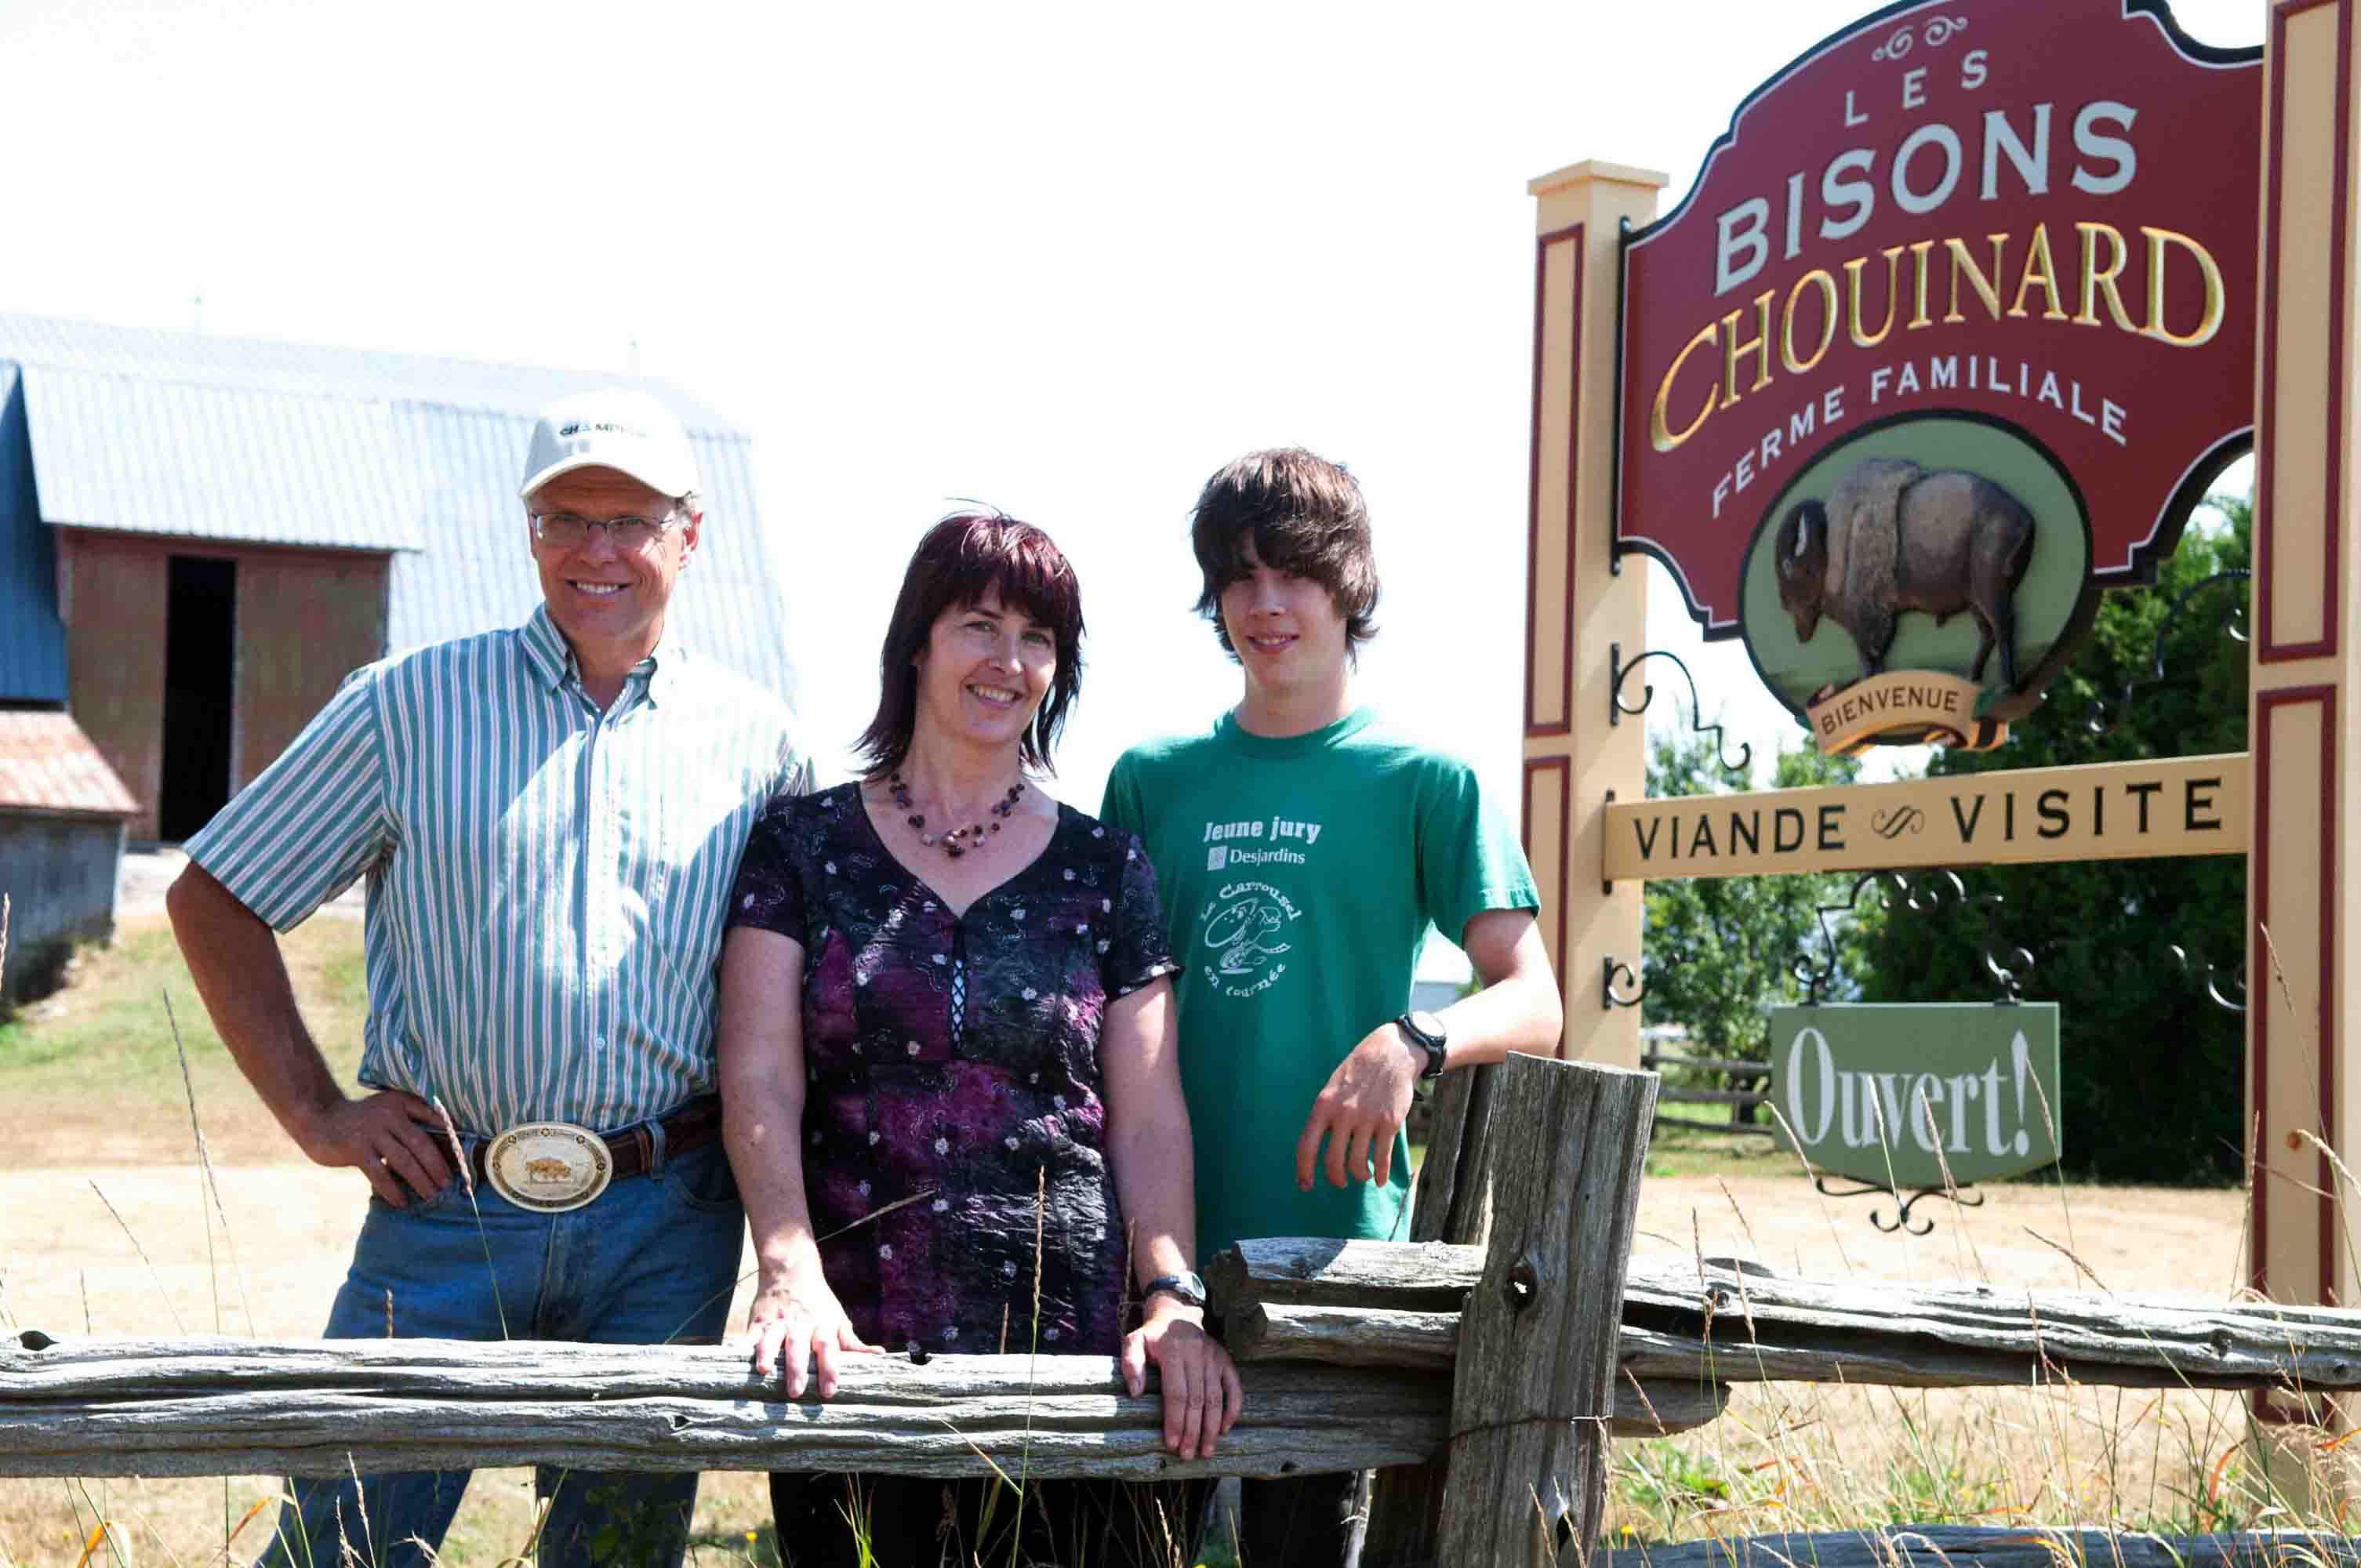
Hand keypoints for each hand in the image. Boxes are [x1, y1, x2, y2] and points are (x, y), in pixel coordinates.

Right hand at [298, 1090, 451, 1206]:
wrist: (319, 1118)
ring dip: (420, 1181)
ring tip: (431, 1196)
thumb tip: (436, 1152)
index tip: (462, 1158)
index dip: (449, 1138)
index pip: (432, 1118)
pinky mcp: (356, 1149)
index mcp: (400, 1102)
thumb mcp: (386, 1110)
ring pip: (404, 1161)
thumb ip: (408, 1122)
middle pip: (421, 1144)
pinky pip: (379, 1173)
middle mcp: (389, 1114)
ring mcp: (371, 1132)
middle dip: (437, 1167)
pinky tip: (402, 1202)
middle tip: (449, 1185)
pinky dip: (392, 1190)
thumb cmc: (360, 1120)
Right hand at [745, 1267, 880, 1398]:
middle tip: (796, 1392)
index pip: (829, 1347)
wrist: (791, 1269)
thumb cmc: (819, 1302)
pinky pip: (749, 1336)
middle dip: (797, 1368)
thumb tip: (879, 1356)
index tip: (830, 1390)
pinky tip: (736, 1359)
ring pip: (771, 1338)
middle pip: (799, 1346)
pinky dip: (743, 1348)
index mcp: (823, 1324)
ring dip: (766, 1354)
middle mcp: (800, 1323)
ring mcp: (777, 1322)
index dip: (830, 1368)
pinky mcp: (758, 1321)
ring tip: (763, 1372)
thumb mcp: (838, 1319)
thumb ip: (853, 1342)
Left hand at [1121, 1299, 1241, 1459]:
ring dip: (1212, 1427)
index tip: (1172, 1444)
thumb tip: (1136, 1393)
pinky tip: (1225, 1429)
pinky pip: (1234, 1387)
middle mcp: (1198, 1354)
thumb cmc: (1151, 1336)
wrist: (1176, 1314)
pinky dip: (1232, 1409)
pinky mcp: (1226, 1360)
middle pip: (1197, 1400)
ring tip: (1206, 1451)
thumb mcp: (1133, 1342)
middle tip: (1188, 1455)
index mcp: (1174, 1351)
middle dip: (1193, 1431)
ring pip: (1216, 1398)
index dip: (1175, 1421)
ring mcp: (1214, 1357)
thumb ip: (1131, 1364)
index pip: (1176, 1393)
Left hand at [1296, 1023, 1419, 1189]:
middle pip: (1333, 1162)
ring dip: (1359, 1176)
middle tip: (1340, 1182)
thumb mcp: (1331, 1088)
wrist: (1391, 1053)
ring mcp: (1367, 1119)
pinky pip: (1382, 1158)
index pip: (1306, 1147)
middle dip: (1336, 1179)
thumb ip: (1324, 1116)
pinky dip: (1380, 1174)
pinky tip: (1380, 1179)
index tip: (1305, 1186)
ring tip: (1362, 1175)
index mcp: (1323, 1106)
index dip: (1304, 1171)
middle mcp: (1343, 1114)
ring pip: (1358, 1165)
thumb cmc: (1358, 1072)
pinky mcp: (1390, 1122)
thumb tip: (1315, 1148)